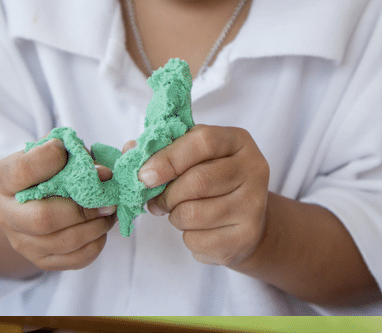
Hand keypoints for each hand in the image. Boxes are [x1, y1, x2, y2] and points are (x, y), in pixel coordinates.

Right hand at [0, 138, 116, 270]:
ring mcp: (21, 242)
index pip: (23, 170)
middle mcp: (5, 214)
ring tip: (109, 210)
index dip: (50, 159)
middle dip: (83, 209)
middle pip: (43, 219)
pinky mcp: (40, 261)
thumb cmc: (43, 170)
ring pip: (64, 242)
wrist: (26, 204)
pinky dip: (97, 243)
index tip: (67, 151)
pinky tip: (100, 227)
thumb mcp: (49, 152)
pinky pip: (76, 259)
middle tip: (107, 199)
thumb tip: (103, 173)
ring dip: (97, 226)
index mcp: (3, 179)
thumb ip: (72, 154)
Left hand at [138, 124, 269, 266]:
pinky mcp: (246, 236)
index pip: (203, 142)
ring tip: (179, 212)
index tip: (144, 175)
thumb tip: (128, 151)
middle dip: (167, 194)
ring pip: (194, 214)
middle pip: (198, 181)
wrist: (247, 221)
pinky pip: (198, 240)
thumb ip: (162, 150)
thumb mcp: (192, 156)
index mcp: (237, 141)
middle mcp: (253, 169)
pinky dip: (186, 237)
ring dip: (175, 216)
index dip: (169, 158)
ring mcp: (253, 204)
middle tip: (156, 201)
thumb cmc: (211, 180)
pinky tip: (198, 229)